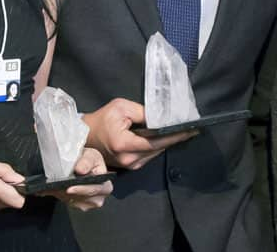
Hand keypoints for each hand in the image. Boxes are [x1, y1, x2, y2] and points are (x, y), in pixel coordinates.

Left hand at [40, 147, 112, 210]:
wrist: (81, 163)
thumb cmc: (88, 159)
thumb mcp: (90, 155)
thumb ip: (86, 161)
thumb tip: (80, 170)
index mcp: (105, 187)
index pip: (94, 191)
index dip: (81, 190)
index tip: (69, 189)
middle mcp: (98, 198)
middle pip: (81, 199)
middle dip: (67, 192)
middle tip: (54, 186)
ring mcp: (87, 203)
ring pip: (71, 201)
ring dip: (60, 193)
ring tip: (51, 185)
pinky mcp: (76, 204)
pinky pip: (65, 201)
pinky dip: (57, 194)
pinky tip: (51, 188)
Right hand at [83, 98, 197, 169]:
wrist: (84, 138)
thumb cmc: (101, 120)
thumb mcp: (120, 108)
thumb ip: (142, 113)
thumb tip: (161, 118)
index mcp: (125, 144)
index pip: (157, 141)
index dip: (176, 135)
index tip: (192, 129)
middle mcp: (130, 159)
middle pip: (160, 148)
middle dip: (174, 138)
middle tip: (189, 128)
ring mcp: (130, 165)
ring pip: (156, 153)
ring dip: (166, 143)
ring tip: (178, 131)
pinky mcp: (131, 167)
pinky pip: (149, 155)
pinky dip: (156, 146)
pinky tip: (161, 138)